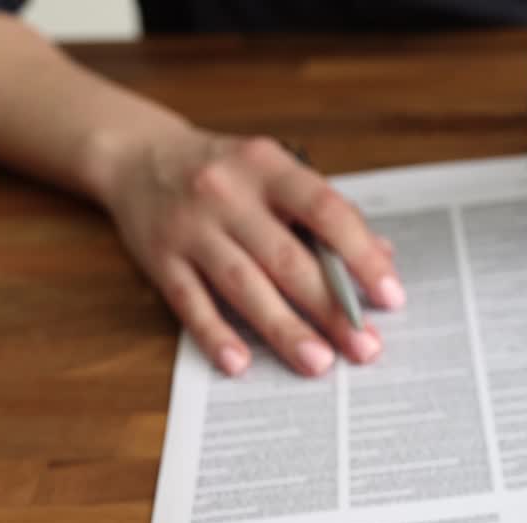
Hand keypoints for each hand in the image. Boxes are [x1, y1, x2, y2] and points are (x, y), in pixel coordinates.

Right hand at [97, 128, 404, 376]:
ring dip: (284, 329)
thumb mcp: (275, 174)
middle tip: (364, 346)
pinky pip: (190, 303)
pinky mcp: (159, 259)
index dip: (361, 255)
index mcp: (268, 167)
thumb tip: (381, 257)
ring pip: (244, 285)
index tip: (390, 295)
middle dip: (330, 308)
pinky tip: (242, 363)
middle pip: (287, 258)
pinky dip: (217, 334)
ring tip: (319, 363)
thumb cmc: (225, 172)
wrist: (136, 155)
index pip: (325, 211)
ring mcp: (190, 228)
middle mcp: (227, 194)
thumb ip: (325, 215)